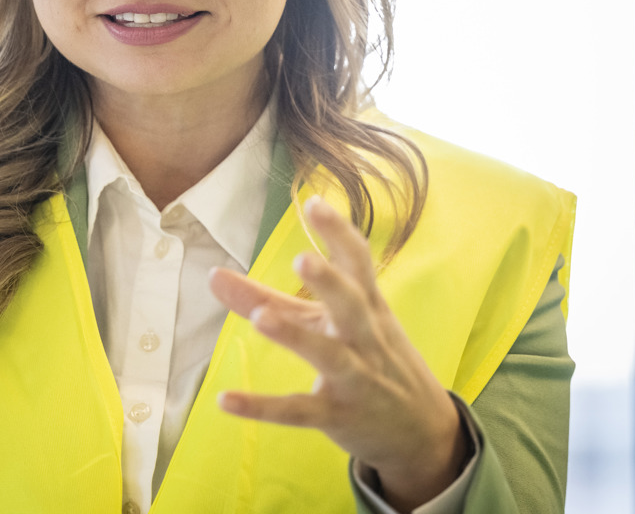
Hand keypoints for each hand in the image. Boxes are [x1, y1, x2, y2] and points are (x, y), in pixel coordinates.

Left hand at [208, 197, 468, 512]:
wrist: (420, 431)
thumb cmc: (370, 359)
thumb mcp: (327, 324)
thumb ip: (268, 298)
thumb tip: (213, 275)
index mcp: (368, 308)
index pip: (359, 264)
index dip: (339, 233)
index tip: (315, 203)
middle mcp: (365, 339)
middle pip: (351, 305)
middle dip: (330, 281)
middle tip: (302, 257)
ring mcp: (355, 379)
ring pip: (328, 356)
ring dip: (297, 336)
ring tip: (263, 318)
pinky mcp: (337, 417)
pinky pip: (299, 411)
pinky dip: (264, 407)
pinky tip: (226, 400)